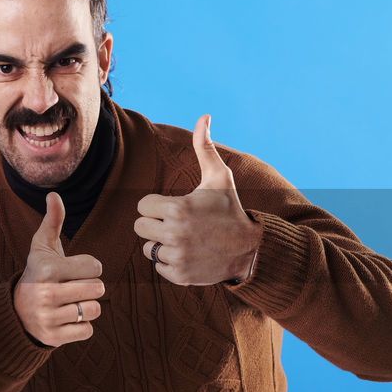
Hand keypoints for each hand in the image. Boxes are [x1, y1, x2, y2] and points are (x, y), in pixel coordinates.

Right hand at [14, 192, 104, 346]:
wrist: (16, 311)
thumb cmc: (38, 272)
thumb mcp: (42, 246)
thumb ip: (52, 221)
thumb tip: (54, 194)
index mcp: (47, 269)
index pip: (95, 267)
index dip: (88, 268)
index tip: (72, 270)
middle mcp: (46, 294)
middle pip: (98, 289)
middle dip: (90, 287)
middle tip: (73, 287)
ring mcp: (49, 317)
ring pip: (94, 310)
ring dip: (88, 306)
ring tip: (72, 302)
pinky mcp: (53, 337)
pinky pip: (88, 331)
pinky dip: (82, 326)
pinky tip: (67, 319)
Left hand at [133, 114, 262, 285]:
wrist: (250, 249)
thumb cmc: (231, 210)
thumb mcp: (219, 178)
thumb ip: (205, 148)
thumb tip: (204, 116)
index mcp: (177, 209)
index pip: (142, 206)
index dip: (156, 205)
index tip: (174, 207)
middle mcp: (174, 234)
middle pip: (140, 227)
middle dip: (155, 224)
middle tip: (178, 223)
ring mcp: (176, 256)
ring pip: (148, 248)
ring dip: (162, 243)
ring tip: (185, 239)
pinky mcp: (179, 275)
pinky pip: (158, 266)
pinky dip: (170, 262)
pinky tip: (189, 254)